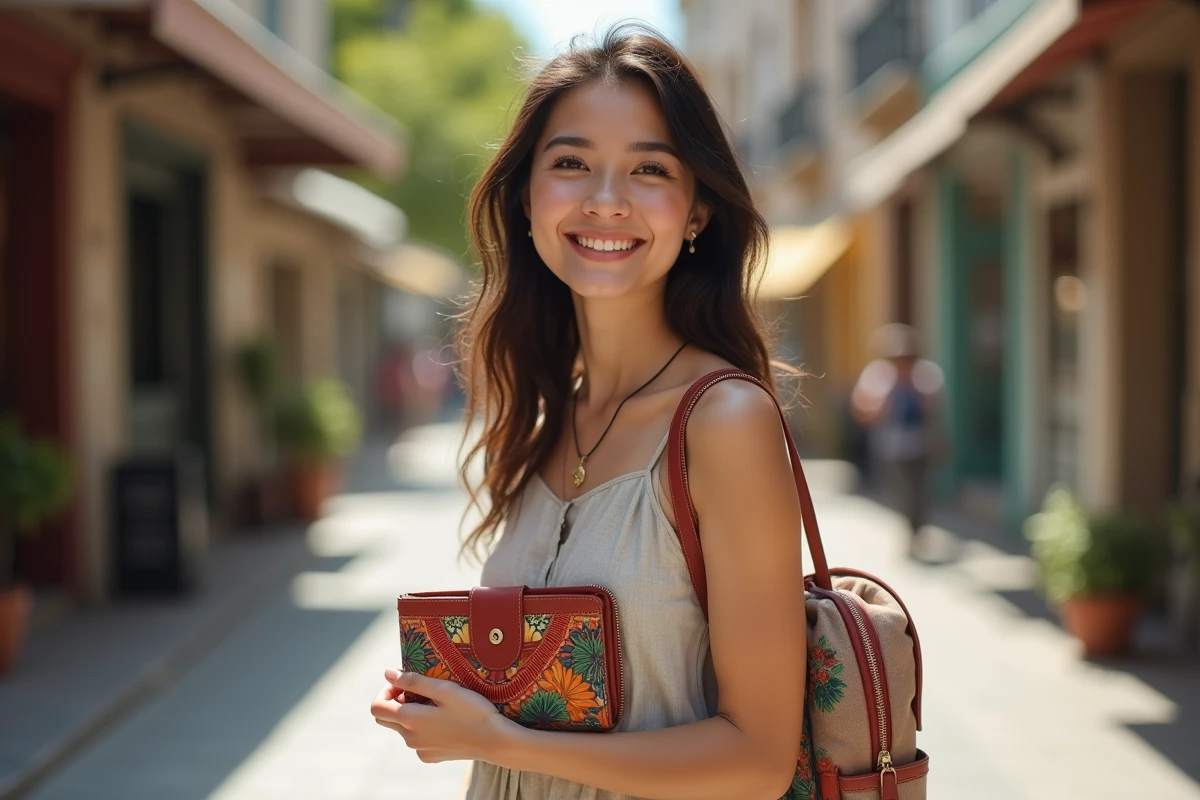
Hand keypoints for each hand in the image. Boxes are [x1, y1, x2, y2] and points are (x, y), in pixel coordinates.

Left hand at [370, 668, 514, 763]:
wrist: (495, 741)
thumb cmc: (472, 711)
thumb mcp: (445, 689)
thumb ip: (414, 681)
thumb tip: (388, 673)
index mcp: (410, 720)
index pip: (377, 707)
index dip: (385, 691)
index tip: (404, 682)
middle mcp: (409, 738)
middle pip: (386, 718)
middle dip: (395, 701)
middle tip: (418, 689)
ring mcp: (420, 750)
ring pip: (402, 728)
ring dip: (410, 713)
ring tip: (436, 702)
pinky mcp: (431, 756)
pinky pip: (417, 740)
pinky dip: (422, 727)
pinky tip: (443, 719)